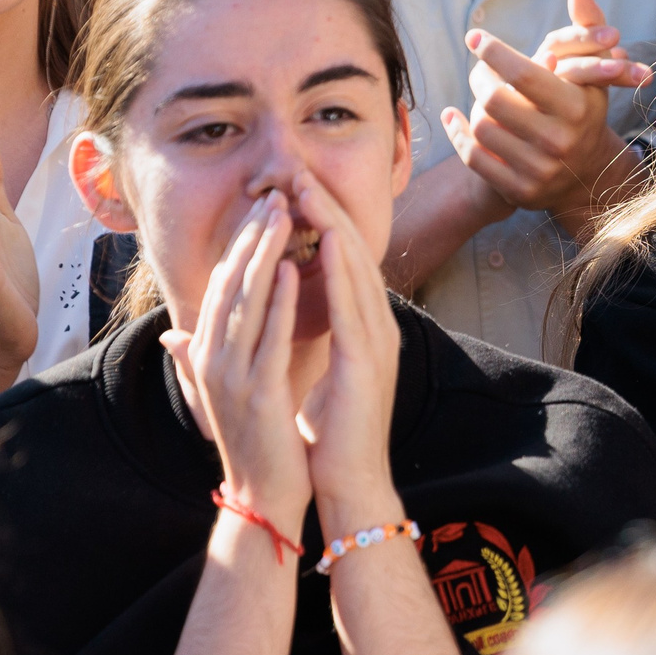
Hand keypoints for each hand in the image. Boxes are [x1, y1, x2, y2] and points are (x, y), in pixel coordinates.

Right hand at [160, 190, 313, 532]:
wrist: (262, 495)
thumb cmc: (252, 439)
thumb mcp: (220, 391)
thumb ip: (196, 357)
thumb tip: (172, 333)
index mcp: (205, 354)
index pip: (220, 286)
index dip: (240, 245)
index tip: (262, 209)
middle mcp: (210, 359)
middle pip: (229, 284)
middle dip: (251, 237)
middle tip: (274, 196)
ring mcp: (230, 376)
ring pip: (245, 303)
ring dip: (263, 255)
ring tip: (283, 216)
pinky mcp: (257, 393)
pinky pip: (267, 339)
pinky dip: (276, 303)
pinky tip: (290, 271)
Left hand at [291, 169, 402, 526]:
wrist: (349, 484)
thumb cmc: (328, 436)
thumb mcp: (312, 372)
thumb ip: (300, 335)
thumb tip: (278, 309)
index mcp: (363, 330)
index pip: (344, 262)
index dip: (323, 221)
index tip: (296, 188)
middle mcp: (377, 328)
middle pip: (356, 254)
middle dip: (328, 209)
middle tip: (301, 170)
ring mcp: (377, 342)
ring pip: (358, 270)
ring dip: (334, 226)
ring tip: (309, 190)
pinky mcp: (367, 362)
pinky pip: (354, 306)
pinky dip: (340, 271)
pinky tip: (327, 242)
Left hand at [440, 0, 650, 237]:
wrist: (588, 175)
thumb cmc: (584, 106)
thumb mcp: (594, 67)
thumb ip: (587, 24)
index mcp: (577, 107)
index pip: (523, 75)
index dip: (494, 52)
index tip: (476, 38)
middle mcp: (558, 142)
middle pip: (493, 100)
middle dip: (480, 78)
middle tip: (479, 69)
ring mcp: (538, 170)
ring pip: (481, 127)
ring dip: (473, 106)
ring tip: (481, 95)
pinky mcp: (518, 191)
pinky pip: (473, 157)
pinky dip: (458, 133)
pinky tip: (454, 117)